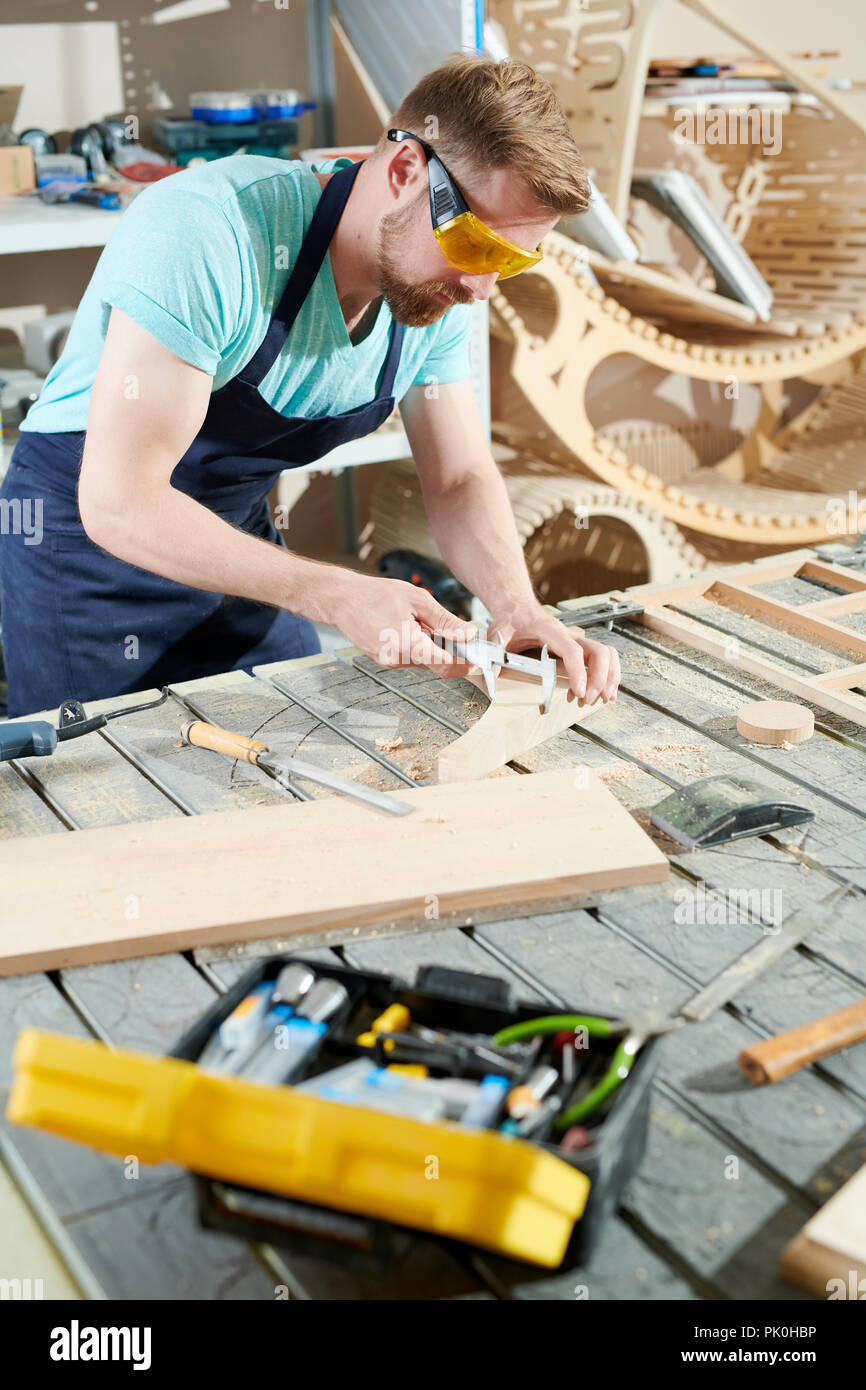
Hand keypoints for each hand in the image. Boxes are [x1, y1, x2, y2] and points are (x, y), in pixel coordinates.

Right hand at [329, 571, 475, 669]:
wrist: (341, 599)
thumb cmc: (374, 595)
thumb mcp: (417, 600)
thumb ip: (445, 620)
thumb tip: (467, 634)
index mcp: (407, 645)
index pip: (446, 664)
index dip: (466, 663)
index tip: (479, 659)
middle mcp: (397, 660)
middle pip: (436, 662)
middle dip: (449, 650)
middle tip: (455, 631)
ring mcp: (389, 662)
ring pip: (423, 659)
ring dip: (431, 645)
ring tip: (419, 620)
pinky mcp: (385, 660)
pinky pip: (410, 656)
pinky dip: (418, 645)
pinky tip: (408, 626)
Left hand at [485, 604, 620, 703]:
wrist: (517, 608)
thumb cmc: (510, 622)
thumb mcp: (497, 636)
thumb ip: (494, 656)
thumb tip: (492, 678)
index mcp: (551, 631)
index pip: (572, 650)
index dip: (578, 671)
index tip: (579, 691)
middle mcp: (569, 635)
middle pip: (598, 651)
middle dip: (599, 678)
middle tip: (589, 700)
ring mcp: (577, 640)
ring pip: (607, 653)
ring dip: (610, 676)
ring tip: (606, 698)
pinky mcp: (580, 647)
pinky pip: (604, 656)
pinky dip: (610, 673)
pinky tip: (607, 690)